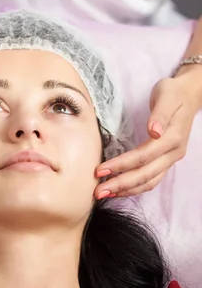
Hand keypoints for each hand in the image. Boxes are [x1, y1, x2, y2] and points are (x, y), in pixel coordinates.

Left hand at [94, 76, 199, 198]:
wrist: (188, 95)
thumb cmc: (173, 93)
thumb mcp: (166, 96)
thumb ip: (160, 114)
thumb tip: (154, 131)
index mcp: (173, 138)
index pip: (144, 156)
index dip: (122, 165)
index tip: (100, 169)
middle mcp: (174, 152)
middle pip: (146, 175)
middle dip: (120, 184)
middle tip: (98, 192)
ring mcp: (171, 158)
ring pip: (149, 181)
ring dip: (126, 190)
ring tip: (105, 195)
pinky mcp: (166, 160)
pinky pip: (151, 179)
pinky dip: (135, 187)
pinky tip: (119, 190)